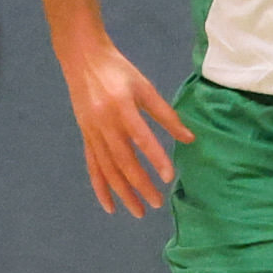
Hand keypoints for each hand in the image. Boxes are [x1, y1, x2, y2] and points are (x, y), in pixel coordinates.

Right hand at [58, 34, 193, 215]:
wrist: (83, 60)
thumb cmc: (119, 72)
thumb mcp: (145, 88)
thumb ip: (166, 114)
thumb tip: (189, 138)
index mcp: (122, 108)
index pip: (141, 138)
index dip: (155, 158)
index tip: (169, 177)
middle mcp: (105, 124)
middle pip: (123, 161)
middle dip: (140, 185)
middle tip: (157, 204)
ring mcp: (92, 133)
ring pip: (108, 169)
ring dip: (123, 193)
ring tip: (138, 212)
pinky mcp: (85, 137)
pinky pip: (93, 167)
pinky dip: (100, 188)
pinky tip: (110, 206)